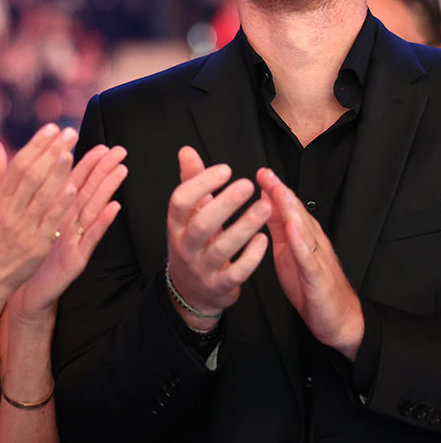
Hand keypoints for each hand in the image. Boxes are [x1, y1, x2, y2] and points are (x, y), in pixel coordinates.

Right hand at [0, 124, 81, 302]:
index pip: (18, 165)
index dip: (36, 145)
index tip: (51, 128)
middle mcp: (8, 212)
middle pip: (32, 176)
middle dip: (51, 152)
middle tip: (69, 132)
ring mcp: (22, 229)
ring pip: (42, 196)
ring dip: (57, 173)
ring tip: (71, 151)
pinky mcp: (36, 247)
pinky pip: (50, 222)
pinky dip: (60, 205)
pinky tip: (72, 188)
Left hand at [10, 144, 127, 317]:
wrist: (20, 287)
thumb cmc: (25, 252)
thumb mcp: (28, 218)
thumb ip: (32, 192)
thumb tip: (32, 165)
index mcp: (57, 210)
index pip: (74, 181)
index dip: (87, 162)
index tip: (101, 144)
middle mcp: (70, 222)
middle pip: (89, 190)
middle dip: (104, 169)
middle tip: (120, 150)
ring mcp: (76, 239)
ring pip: (94, 209)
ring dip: (108, 190)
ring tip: (121, 170)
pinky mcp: (77, 258)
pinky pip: (91, 237)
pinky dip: (103, 222)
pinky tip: (114, 207)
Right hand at [167, 147, 270, 325]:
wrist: (191, 291)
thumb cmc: (194, 243)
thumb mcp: (188, 215)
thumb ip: (190, 182)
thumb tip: (187, 150)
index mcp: (176, 225)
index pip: (180, 201)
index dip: (201, 184)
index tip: (225, 169)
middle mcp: (185, 247)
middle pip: (202, 224)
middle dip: (225, 204)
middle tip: (248, 184)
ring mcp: (202, 268)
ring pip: (222, 248)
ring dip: (245, 226)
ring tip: (265, 207)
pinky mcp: (220, 286)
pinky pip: (237, 272)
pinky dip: (251, 256)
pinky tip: (264, 238)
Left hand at [256, 168, 363, 359]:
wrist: (339, 319)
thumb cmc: (311, 287)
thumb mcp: (288, 253)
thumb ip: (279, 229)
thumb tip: (265, 205)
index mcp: (303, 237)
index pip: (289, 208)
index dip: (276, 189)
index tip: (261, 172)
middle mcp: (313, 242)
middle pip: (297, 212)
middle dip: (281, 192)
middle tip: (266, 174)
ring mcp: (318, 257)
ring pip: (305, 229)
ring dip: (291, 210)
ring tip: (278, 192)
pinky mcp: (319, 277)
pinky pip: (309, 258)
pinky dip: (301, 243)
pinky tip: (292, 230)